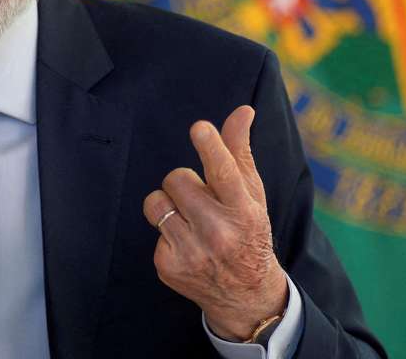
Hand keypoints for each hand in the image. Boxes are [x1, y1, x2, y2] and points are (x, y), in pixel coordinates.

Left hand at [143, 105, 287, 341]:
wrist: (246, 294)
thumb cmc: (249, 232)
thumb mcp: (252, 194)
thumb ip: (240, 151)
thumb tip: (243, 110)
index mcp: (243, 211)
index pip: (225, 172)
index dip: (211, 147)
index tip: (200, 128)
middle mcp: (218, 233)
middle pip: (177, 179)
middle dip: (185, 183)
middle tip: (202, 199)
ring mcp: (191, 252)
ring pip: (156, 202)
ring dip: (169, 204)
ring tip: (189, 218)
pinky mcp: (168, 266)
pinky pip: (153, 228)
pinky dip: (167, 232)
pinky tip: (186, 243)